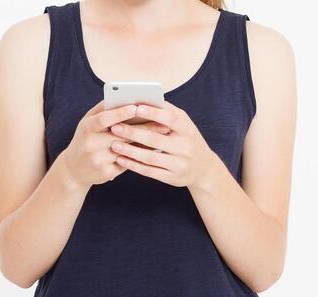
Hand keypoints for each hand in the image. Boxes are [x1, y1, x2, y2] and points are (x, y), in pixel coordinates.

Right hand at [58, 102, 170, 188]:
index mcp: (87, 127)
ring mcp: (98, 160)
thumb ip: (103, 110)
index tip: (137, 106)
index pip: (104, 118)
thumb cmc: (85, 139)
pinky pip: (127, 163)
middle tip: (163, 125)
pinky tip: (154, 151)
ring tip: (162, 137)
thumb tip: (124, 97)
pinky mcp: (105, 173)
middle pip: (121, 135)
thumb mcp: (87, 123)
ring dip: (146, 144)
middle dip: (143, 129)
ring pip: (127, 150)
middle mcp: (91, 144)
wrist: (73, 170)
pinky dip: (141, 156)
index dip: (120, 113)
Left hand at [107, 102, 224, 189]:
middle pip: (156, 139)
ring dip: (130, 150)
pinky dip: (133, 165)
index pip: (170, 119)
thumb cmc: (187, 139)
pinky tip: (121, 159)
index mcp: (188, 129)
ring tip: (113, 144)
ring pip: (150, 157)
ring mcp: (179, 164)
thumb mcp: (184, 125)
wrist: (204, 169)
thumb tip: (144, 98)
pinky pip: (149, 171)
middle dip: (133, 132)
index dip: (153, 113)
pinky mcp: (172, 178)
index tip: (136, 108)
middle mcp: (185, 147)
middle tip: (115, 127)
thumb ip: (167, 112)